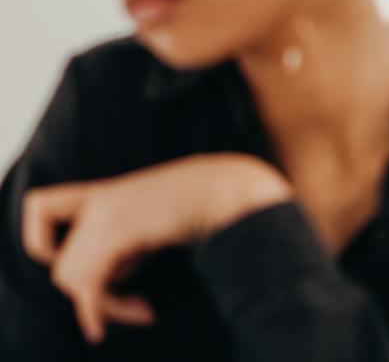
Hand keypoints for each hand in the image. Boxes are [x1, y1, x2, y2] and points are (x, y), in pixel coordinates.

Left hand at [23, 153, 290, 343]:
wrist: (237, 187)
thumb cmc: (214, 202)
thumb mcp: (163, 219)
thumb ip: (137, 237)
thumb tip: (124, 265)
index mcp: (109, 192)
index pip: (40, 207)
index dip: (46, 242)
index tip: (93, 264)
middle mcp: (102, 198)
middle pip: (61, 262)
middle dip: (91, 293)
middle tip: (135, 305)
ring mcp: (107, 211)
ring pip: (70, 277)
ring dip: (105, 305)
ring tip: (144, 308)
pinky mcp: (119, 227)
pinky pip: (88, 282)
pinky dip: (103, 309)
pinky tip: (145, 313)